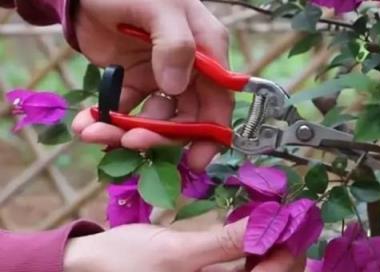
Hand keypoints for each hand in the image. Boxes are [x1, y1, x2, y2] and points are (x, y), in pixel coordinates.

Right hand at [63, 220, 304, 271]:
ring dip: (270, 249)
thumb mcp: (177, 253)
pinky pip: (239, 267)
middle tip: (289, 219)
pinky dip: (251, 250)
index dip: (287, 256)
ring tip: (274, 221)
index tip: (294, 223)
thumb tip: (266, 222)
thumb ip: (223, 243)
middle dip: (283, 251)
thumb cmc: (127, 263)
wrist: (91, 266)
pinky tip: (252, 232)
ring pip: (257, 271)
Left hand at [71, 0, 233, 170]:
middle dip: (159, 135)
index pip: (218, 100)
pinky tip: (87, 124)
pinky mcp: (135, 81)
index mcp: (207, 50)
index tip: (195, 161)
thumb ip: (175, 43)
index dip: (211, 133)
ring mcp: (161, 77)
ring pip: (154, 119)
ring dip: (126, 131)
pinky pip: (126, 110)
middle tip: (129, 142)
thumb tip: (175, 88)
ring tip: (93, 132)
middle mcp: (190, 69)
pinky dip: (108, 121)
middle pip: (186, 117)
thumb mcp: (159, 8)